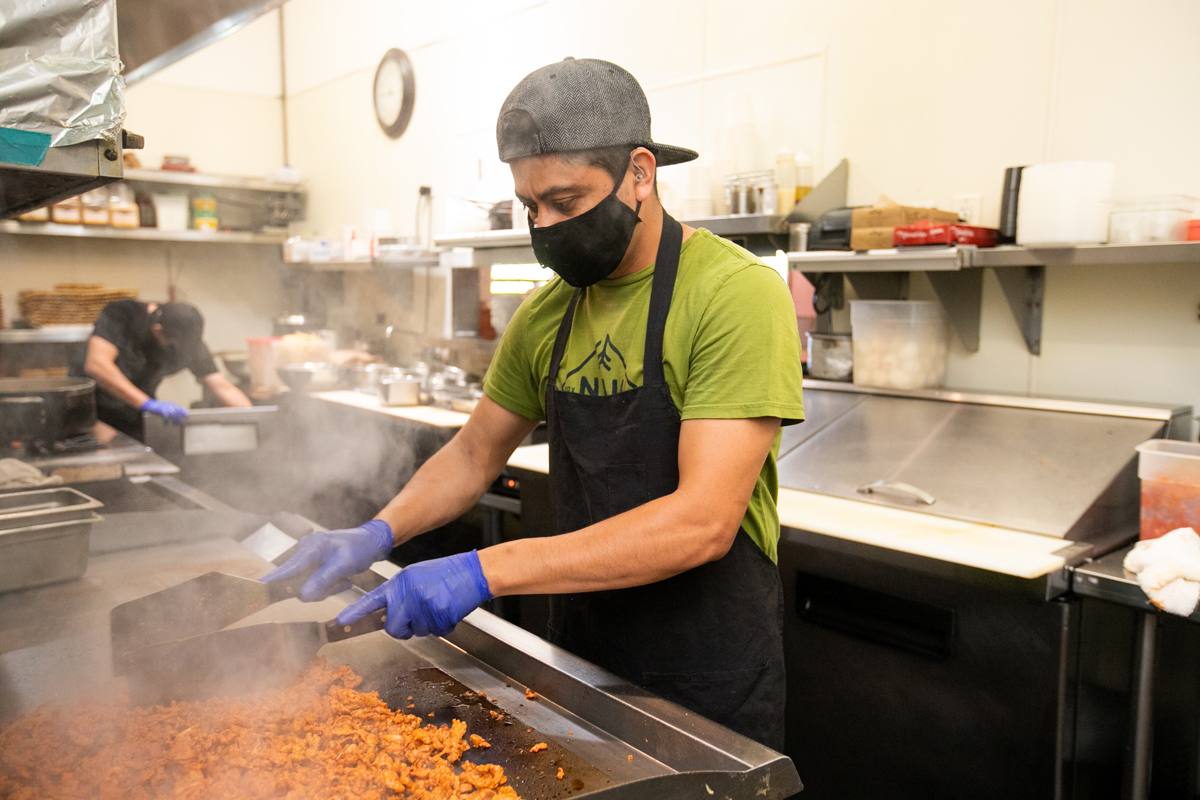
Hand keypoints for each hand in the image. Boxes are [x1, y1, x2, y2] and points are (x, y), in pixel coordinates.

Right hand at [140, 398, 188, 423]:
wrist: (149, 405)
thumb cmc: (158, 408)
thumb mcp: (166, 409)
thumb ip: (171, 412)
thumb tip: (177, 417)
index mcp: (171, 404)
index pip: (180, 408)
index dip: (184, 412)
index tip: (187, 416)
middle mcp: (169, 404)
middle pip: (177, 411)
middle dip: (179, 418)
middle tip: (179, 423)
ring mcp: (166, 406)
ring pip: (173, 414)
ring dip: (174, 420)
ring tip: (175, 425)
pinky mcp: (161, 409)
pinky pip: (166, 416)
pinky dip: (166, 421)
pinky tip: (165, 425)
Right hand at [261, 520, 393, 600]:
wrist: (370, 542)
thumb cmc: (360, 549)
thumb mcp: (345, 564)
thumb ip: (324, 579)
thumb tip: (302, 596)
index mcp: (311, 546)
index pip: (289, 567)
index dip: (274, 580)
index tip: (258, 590)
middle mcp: (305, 550)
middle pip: (298, 580)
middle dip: (318, 587)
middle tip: (341, 580)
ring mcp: (307, 558)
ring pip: (307, 585)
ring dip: (326, 587)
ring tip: (344, 578)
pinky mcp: (312, 565)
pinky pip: (313, 584)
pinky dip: (327, 585)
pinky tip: (341, 579)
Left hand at [337, 551, 491, 638]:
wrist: (473, 572)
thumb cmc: (446, 574)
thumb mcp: (416, 577)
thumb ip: (401, 593)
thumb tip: (390, 614)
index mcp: (400, 582)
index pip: (372, 600)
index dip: (355, 612)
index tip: (340, 622)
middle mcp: (407, 592)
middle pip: (392, 627)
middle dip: (403, 629)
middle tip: (417, 619)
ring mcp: (422, 603)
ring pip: (416, 631)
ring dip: (427, 626)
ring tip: (438, 606)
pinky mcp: (438, 613)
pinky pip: (435, 632)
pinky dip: (442, 626)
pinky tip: (448, 610)